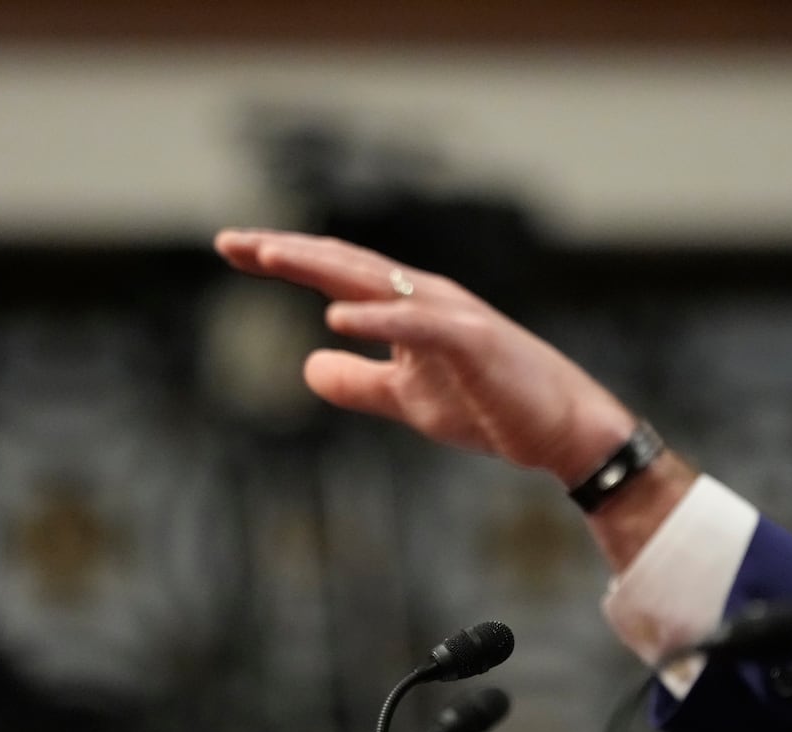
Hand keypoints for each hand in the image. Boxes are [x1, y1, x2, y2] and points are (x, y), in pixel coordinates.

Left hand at [213, 228, 635, 485]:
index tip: (233, 249)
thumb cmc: (493, 407)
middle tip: (229, 241)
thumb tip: (306, 366)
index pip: (337, 273)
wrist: (562, 431)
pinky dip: (379, 318)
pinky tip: (335, 316)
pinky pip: (418, 326)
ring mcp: (451, 316)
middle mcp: (426, 298)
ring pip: (375, 281)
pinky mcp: (474, 343)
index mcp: (408, 307)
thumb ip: (359, 382)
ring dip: (321, 266)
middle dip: (287, 251)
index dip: (285, 258)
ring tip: (268, 257)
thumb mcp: (408, 400)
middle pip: (345, 264)